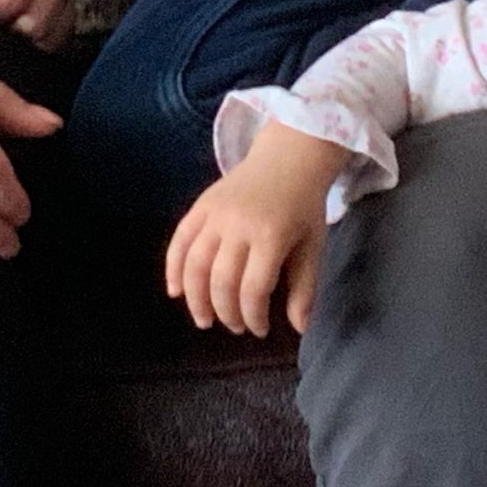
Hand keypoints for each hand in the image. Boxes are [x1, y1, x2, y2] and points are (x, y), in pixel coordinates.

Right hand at [162, 125, 339, 334]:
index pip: (253, 289)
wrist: (288, 157)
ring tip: (204, 320)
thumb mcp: (313, 246)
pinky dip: (173, 267)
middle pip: (221, 281)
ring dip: (195, 298)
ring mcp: (215, 214)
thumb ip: (305, 288)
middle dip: (226, 312)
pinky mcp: (201, 205)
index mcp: (271, 237)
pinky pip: (180, 240)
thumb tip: (299, 328)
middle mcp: (238, 226)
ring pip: (195, 264)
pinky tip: (175, 291)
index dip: (253, 316)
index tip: (259, 329)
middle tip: (235, 327)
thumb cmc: (304, 206)